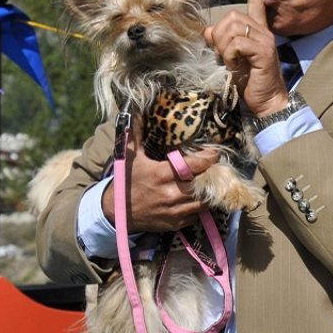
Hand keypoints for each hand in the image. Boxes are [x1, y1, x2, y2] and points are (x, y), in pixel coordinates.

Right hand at [102, 116, 219, 232]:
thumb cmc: (126, 181)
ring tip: (211, 182)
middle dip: (212, 175)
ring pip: (204, 201)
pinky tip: (198, 197)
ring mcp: (175, 211)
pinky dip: (199, 206)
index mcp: (161, 174)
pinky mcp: (176, 223)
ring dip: (209, 192)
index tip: (216, 152)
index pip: (194, 165)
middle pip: (204, 184)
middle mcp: (171, 193)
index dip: (209, 158)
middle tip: (217, 167)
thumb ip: (137, 132)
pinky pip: (197, 215)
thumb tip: (137, 109)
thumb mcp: (130, 155)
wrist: (116, 212)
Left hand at [203, 0, 289, 117]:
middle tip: (226, 56)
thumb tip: (207, 31)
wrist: (266, 102)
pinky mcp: (263, 51)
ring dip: (224, 47)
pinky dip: (230, 56)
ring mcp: (265, 40)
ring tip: (232, 62)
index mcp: (257, 31)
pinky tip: (237, 66)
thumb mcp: (230, 60)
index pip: (256, 2)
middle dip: (220, 37)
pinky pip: (237, 43)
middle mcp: (263, 32)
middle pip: (232, 17)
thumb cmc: (249, 82)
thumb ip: (220, 43)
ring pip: (232, 29)